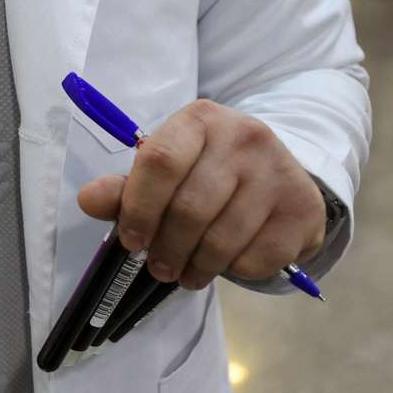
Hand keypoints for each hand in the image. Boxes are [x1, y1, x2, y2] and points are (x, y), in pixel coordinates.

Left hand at [78, 99, 325, 289]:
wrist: (279, 174)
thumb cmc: (209, 172)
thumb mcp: (166, 170)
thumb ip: (125, 188)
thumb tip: (89, 200)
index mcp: (200, 120)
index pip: (160, 161)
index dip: (139, 208)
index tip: (131, 240)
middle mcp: (245, 136)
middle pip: (190, 208)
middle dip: (167, 248)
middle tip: (158, 267)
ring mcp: (279, 170)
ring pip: (222, 239)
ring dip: (196, 267)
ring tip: (185, 272)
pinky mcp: (303, 207)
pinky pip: (257, 257)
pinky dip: (234, 270)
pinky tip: (227, 262)